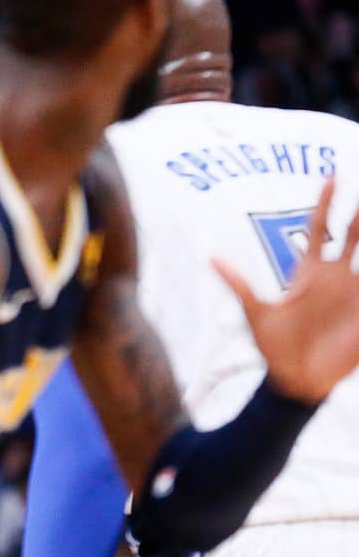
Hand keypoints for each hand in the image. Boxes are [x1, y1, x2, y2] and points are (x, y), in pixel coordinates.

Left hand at [215, 178, 358, 404]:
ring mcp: (354, 293)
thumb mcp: (255, 313)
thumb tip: (212, 257)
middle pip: (354, 234)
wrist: (295, 380)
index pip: (319, 227)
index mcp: (309, 272)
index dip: (325, 202)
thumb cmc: (273, 347)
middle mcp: (335, 277)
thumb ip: (239, 284)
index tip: (330, 176)